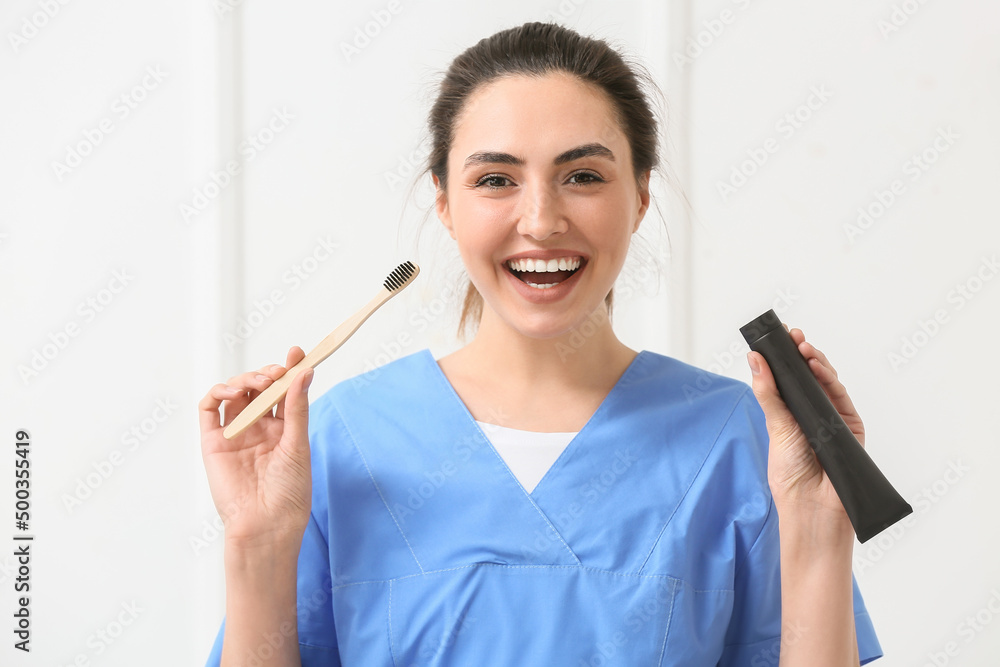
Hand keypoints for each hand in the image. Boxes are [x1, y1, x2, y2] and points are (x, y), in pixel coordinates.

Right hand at [199, 346, 313, 548]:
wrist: (266, 524)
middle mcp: (258, 428)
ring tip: (260, 384)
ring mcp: (235, 433)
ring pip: (234, 393)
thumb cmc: (289, 492)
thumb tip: (305, 372)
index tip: (297, 353)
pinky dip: (218, 394)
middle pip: (258, 388)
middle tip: (278, 372)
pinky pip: (209, 410)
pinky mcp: (213, 442)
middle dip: (267, 374)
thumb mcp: (298, 444)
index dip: (288, 370)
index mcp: (283, 429)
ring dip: (245, 380)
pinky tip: (233, 393)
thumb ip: (297, 407)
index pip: (284, 391)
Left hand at [747, 326, 865, 521]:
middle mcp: (812, 413)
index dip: (786, 357)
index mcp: (791, 412)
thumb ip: (768, 392)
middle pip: (810, 376)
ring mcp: (833, 418)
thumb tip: (755, 359)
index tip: (779, 335)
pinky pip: (841, 397)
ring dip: (816, 362)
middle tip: (793, 337)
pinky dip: (830, 380)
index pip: (789, 378)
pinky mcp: (851, 426)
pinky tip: (817, 368)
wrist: (812, 505)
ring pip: (827, 382)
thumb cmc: (790, 472)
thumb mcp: (775, 426)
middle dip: (802, 354)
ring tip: (803, 349)